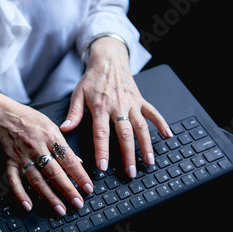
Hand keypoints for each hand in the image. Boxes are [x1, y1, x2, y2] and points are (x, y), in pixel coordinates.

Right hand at [0, 91, 93, 216]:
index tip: (88, 188)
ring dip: (50, 197)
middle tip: (78, 203)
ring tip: (60, 209)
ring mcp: (22, 156)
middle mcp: (37, 147)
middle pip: (55, 173)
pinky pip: (14, 180)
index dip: (80, 175)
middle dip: (68, 190)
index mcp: (50, 137)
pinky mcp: (9, 162)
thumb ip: (64, 145)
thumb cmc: (28, 118)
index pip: (68, 160)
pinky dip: (20, 194)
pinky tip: (28, 206)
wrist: (2, 113)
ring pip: (37, 180)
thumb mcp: (51, 126)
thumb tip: (78, 162)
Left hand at [60, 37, 172, 177]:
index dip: (102, 151)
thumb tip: (65, 129)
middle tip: (130, 172)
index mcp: (100, 107)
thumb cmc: (92, 78)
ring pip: (141, 127)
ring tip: (149, 162)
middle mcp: (118, 107)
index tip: (103, 166)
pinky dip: (161, 123)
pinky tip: (168, 135)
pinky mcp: (141, 100)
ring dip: (146, 145)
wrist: (108, 59)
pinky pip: (153, 112)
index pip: (101, 133)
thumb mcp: (78, 94)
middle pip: (124, 134)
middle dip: (128, 155)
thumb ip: (73, 113)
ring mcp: (132, 104)